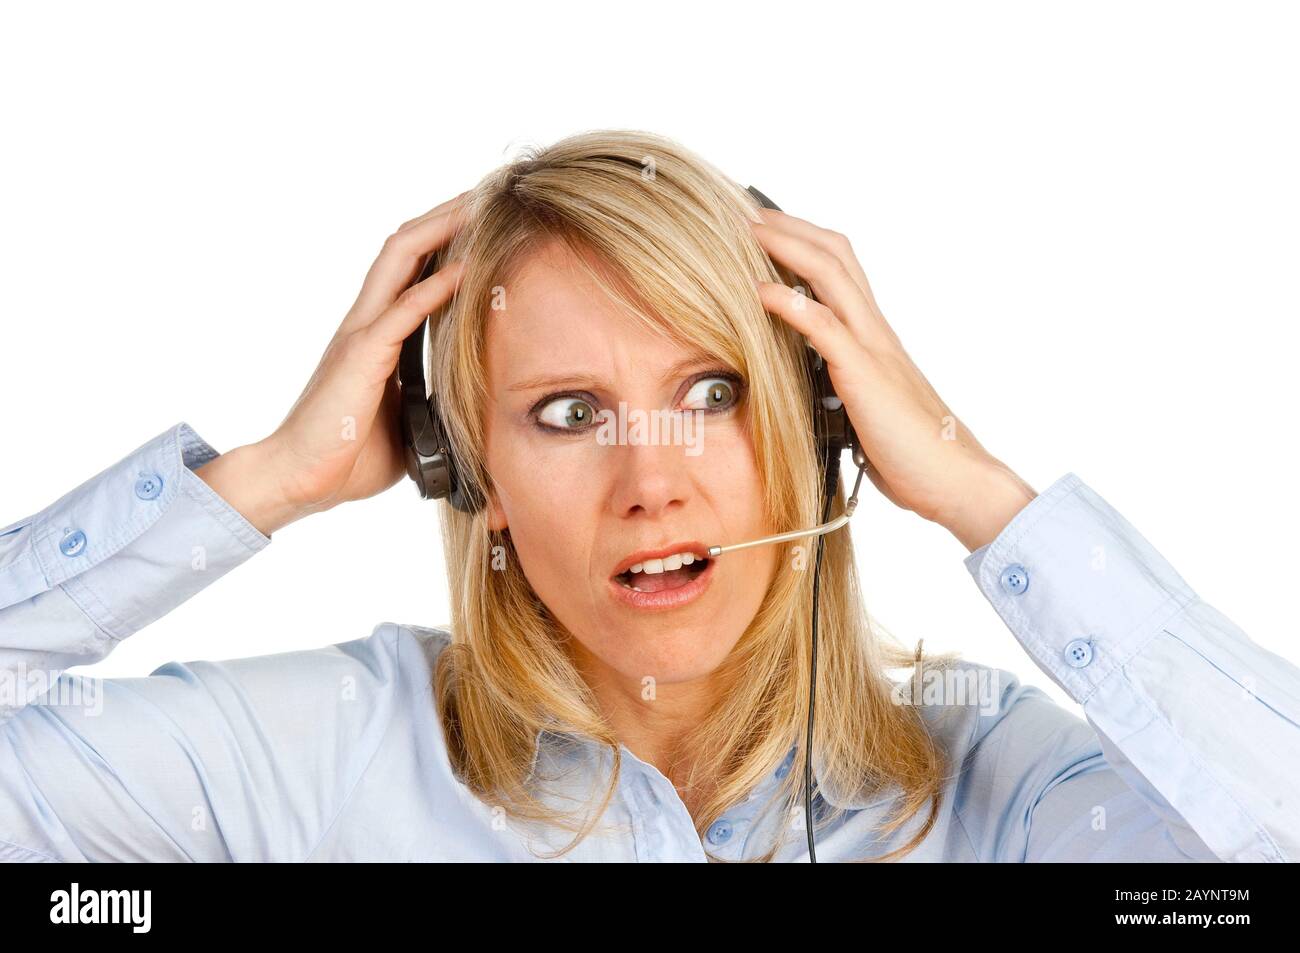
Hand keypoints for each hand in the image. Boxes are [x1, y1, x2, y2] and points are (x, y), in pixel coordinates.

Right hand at [199, 191, 469, 534]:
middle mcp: (366, 323)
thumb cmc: (348, 455)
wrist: (300, 478)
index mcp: (376, 335)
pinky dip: (434, 288)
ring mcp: (361, 336)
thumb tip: (467, 406)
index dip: (443, 239)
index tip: (482, 218)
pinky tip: (464, 270)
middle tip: (484, 191)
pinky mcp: (360, 358)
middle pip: (404, 247)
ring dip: (439, 231)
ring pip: (398, 262)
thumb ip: (429, 400)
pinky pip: (401, 314)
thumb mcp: (405, 421)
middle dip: (445, 215)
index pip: (410, 269)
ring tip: (476, 206)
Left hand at [749, 205, 1036, 551]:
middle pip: (836, 256)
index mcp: (875, 338)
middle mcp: (876, 332)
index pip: (842, 270)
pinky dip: (790, 304)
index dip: (806, 242)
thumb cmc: (912, 451)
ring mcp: (873, 349)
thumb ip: (842, 386)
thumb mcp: (866, 408)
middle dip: (792, 227)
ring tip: (750, 229)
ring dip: (788, 247)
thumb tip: (812, 386)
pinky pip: (825, 328)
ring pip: (832, 276)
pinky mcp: (865, 376)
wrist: (954, 478)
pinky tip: (759, 292)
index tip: (768, 227)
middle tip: (751, 210)